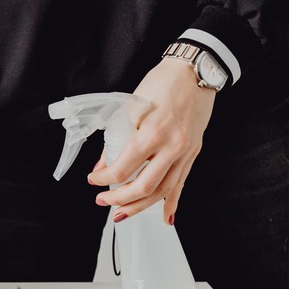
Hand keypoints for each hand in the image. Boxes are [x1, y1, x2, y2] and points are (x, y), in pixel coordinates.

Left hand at [88, 57, 216, 223]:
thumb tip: (102, 165)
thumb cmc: (162, 84)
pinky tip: (165, 216)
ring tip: (123, 214)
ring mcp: (185, 152)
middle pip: (144, 186)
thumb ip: (114, 139)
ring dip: (142, 206)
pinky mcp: (193, 152)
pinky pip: (182, 183)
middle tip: (103, 202)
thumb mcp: (130, 108)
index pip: (123, 169)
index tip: (93, 180)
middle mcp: (172, 146)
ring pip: (163, 190)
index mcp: (151, 133)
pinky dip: (172, 202)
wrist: (195, 72)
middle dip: (120, 199)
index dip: (104, 179)